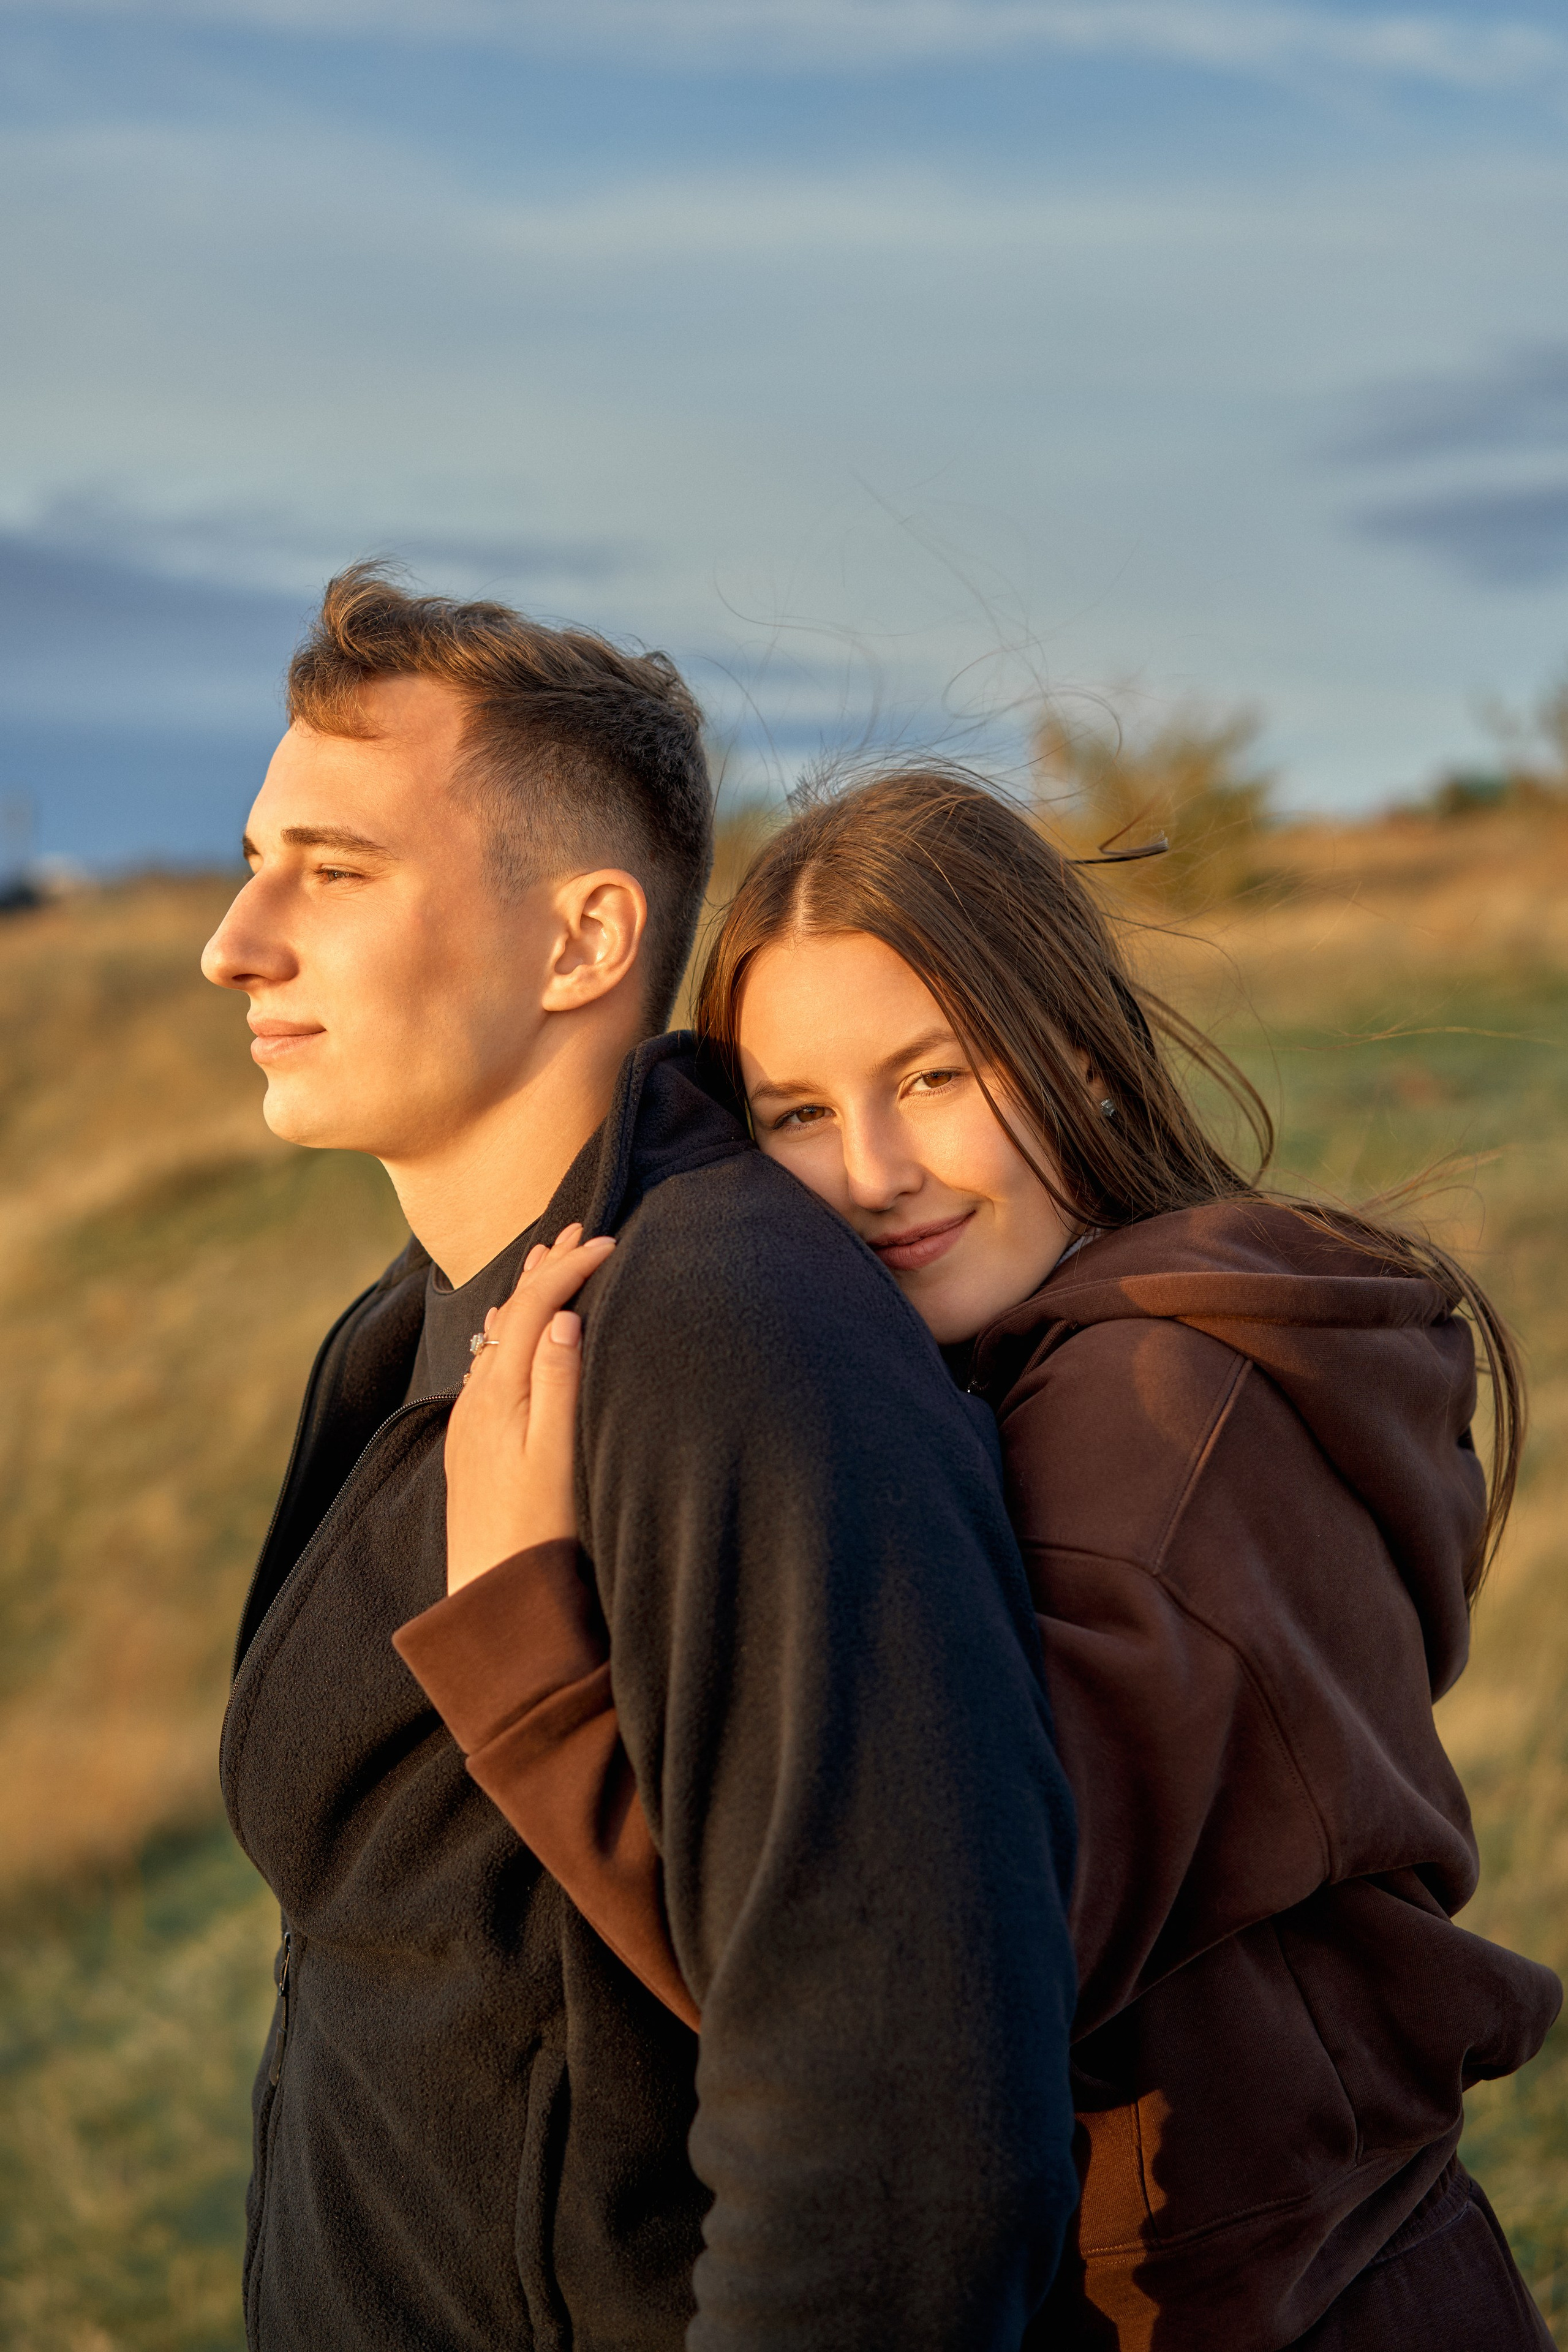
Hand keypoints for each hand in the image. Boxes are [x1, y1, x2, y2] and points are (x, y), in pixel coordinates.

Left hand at [443, 1222, 614, 1592]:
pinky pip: (492, 1363)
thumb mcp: (559, 1457)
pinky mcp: (474, 1444)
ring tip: (547, 1258)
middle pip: (510, 1311)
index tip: (610, 1241)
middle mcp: (477, 1400)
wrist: (494, 1605)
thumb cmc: (539, 1537)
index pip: (535, 1307)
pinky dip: (512, 1329)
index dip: (570, 1269)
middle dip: (545, 1267)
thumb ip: (560, 1384)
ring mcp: (472, 1422)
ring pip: (499, 1335)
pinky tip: (515, 1329)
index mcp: (500, 1395)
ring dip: (526, 1293)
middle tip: (577, 1227)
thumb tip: (563, 1317)